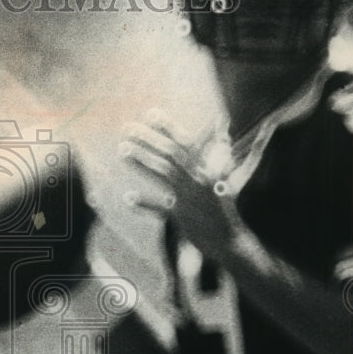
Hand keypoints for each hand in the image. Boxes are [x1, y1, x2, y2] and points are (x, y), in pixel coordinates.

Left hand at [119, 108, 242, 261]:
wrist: (230, 240)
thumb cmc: (225, 207)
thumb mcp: (227, 176)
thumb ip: (221, 151)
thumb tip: (224, 124)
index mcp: (207, 169)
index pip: (185, 141)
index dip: (168, 127)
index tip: (150, 113)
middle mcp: (198, 180)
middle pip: (170, 154)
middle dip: (148, 139)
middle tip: (127, 128)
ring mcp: (189, 199)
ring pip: (163, 174)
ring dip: (141, 161)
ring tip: (122, 150)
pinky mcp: (181, 218)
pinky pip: (159, 210)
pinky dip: (144, 204)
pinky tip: (127, 197)